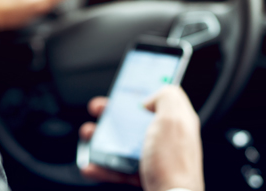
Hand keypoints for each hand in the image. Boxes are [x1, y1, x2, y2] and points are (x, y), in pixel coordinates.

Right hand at [79, 87, 204, 190]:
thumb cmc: (174, 165)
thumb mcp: (174, 118)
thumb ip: (166, 97)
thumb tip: (151, 99)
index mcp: (177, 121)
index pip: (162, 98)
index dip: (143, 90)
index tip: (124, 87)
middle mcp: (167, 139)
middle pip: (136, 120)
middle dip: (113, 114)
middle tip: (98, 109)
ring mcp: (155, 159)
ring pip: (123, 144)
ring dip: (101, 139)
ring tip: (88, 136)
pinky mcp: (144, 178)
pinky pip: (118, 169)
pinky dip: (102, 167)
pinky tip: (91, 166)